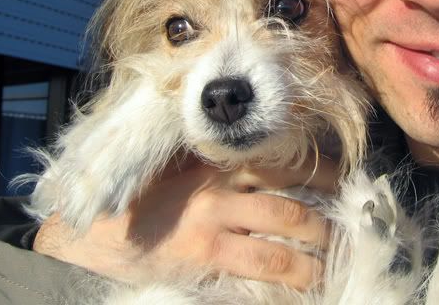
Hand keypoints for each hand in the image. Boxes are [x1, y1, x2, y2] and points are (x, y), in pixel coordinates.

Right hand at [33, 156, 337, 289]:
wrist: (92, 230)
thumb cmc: (138, 193)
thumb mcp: (175, 161)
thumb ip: (212, 155)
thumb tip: (254, 149)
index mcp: (218, 165)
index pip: (282, 164)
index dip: (319, 172)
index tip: (342, 180)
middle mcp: (222, 193)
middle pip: (289, 207)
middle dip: (323, 221)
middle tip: (346, 229)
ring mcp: (213, 231)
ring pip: (277, 247)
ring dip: (311, 259)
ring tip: (330, 265)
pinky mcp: (202, 263)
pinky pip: (251, 277)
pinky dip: (278, 284)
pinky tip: (297, 289)